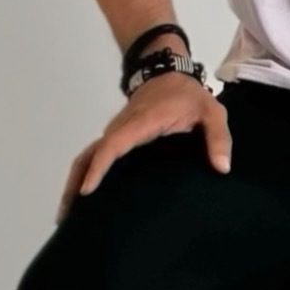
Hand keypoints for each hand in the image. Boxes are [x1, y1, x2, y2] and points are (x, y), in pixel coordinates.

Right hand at [55, 75, 229, 222]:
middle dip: (76, 183)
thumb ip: (218, 138)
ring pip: (88, 156)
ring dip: (75, 182)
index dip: (100, 166)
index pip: (114, 144)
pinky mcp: (116, 137)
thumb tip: (221, 168)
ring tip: (69, 216)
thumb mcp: (212, 112)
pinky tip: (85, 197)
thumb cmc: (189, 96)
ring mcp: (115, 132)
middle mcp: (121, 128)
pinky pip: (96, 155)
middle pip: (90, 154)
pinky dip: (85, 173)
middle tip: (67, 216)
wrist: (168, 73)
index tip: (88, 189)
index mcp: (142, 123)